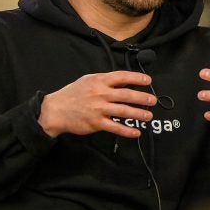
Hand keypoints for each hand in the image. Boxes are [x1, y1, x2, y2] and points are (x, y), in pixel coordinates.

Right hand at [38, 71, 155, 137]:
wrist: (56, 110)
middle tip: (153, 100)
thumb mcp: (88, 80)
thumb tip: (124, 81)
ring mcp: (98, 109)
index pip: (122, 77)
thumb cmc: (73, 94)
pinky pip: (115, 127)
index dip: (137, 78)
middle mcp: (100, 94)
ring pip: (123, 111)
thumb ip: (105, 80)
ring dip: (138, 114)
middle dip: (142, 98)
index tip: (148, 81)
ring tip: (149, 116)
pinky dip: (127, 131)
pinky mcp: (96, 123)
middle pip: (126, 95)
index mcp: (99, 81)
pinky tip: (136, 132)